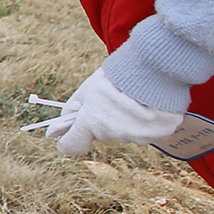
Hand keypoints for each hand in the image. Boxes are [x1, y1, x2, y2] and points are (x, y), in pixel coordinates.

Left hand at [46, 68, 185, 155]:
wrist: (158, 68)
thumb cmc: (118, 76)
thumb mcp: (88, 89)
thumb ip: (73, 109)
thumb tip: (55, 130)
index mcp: (91, 122)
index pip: (71, 145)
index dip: (69, 139)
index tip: (69, 134)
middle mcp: (113, 134)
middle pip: (101, 133)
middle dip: (102, 121)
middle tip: (111, 100)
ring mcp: (137, 137)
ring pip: (125, 133)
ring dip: (126, 121)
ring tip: (134, 99)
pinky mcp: (158, 135)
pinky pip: (146, 132)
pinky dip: (146, 122)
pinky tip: (149, 105)